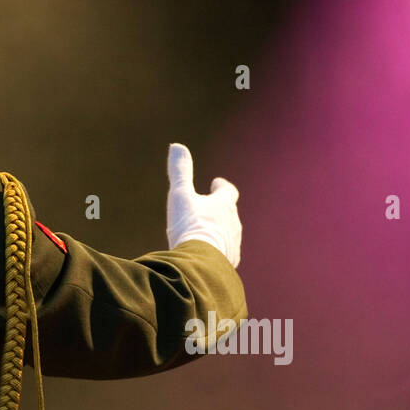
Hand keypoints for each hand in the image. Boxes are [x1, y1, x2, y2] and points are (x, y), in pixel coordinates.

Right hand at [166, 143, 241, 267]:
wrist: (200, 264)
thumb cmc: (190, 226)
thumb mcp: (180, 195)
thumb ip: (180, 171)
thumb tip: (177, 146)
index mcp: (223, 205)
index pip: (228, 191)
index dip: (222, 187)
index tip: (216, 183)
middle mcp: (233, 224)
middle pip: (230, 213)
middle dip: (220, 209)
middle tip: (209, 207)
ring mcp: (233, 244)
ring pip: (229, 234)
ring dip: (219, 231)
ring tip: (207, 233)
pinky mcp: (228, 263)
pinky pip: (225, 254)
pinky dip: (217, 251)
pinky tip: (207, 255)